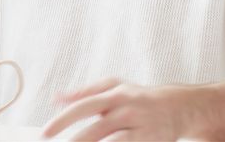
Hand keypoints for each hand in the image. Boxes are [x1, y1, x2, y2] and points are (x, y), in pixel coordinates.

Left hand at [42, 78, 189, 140]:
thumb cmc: (139, 97)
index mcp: (114, 95)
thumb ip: (85, 92)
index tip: (45, 132)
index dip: (62, 120)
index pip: (83, 106)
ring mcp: (140, 128)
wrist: (179, 107)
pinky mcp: (149, 141)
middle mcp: (127, 110)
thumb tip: (57, 98)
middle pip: (96, 130)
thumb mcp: (114, 87)